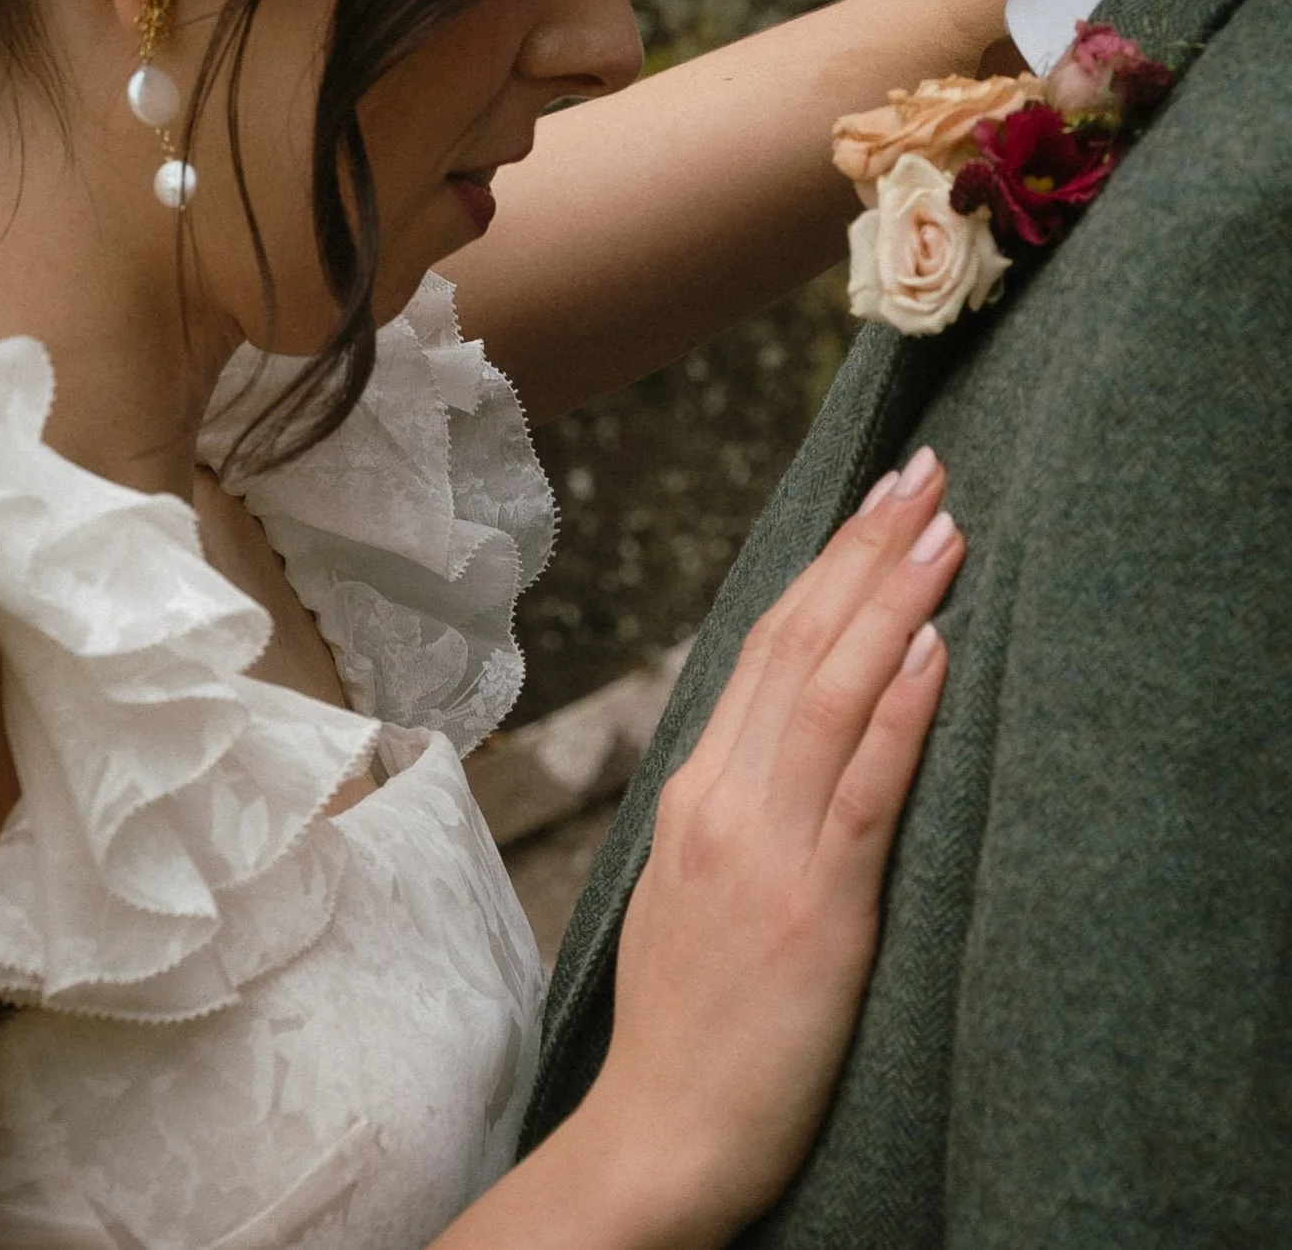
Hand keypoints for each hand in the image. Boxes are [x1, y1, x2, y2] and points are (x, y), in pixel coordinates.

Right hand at [584, 451, 960, 1247]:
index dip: (826, 564)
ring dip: (892, 600)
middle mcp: (723, 796)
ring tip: (944, 526)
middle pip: (797, 642)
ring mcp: (764, 847)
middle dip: (864, 547)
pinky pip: (861, 790)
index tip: (875, 501)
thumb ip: (739, 799)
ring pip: (829, 692)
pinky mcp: (813, 908)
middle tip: (922, 467)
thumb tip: (792, 727)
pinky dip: (898, 711)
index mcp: (697, 786)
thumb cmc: (690, 1018)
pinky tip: (934, 650)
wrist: (659, 1136)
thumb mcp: (695, 882)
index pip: (765, 644)